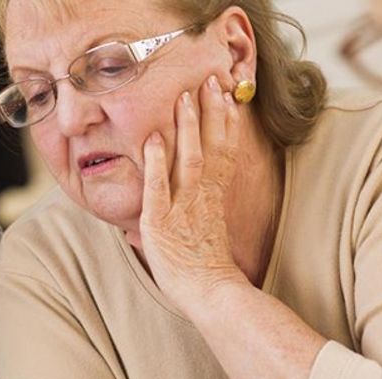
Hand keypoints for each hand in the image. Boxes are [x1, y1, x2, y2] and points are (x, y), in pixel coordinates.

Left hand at [140, 75, 248, 307]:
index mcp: (214, 198)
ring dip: (188, 126)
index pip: (223, 152)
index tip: (227, 96)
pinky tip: (155, 138)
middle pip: (210, 146)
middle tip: (210, 80)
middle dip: (210, 112)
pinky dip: (156, 161)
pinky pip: (158, 186)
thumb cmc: (207, 271)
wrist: (212, 294)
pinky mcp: (161, 222)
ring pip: (188, 158)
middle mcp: (202, 197)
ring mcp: (182, 208)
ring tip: (186, 97)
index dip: (225, 122)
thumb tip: (199, 200)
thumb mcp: (208, 234)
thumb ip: (201, 213)